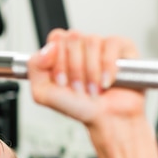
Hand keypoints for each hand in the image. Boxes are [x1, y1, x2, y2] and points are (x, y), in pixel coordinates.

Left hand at [27, 29, 144, 126]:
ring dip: (90, 72)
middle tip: (78, 87)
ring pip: (91, 41)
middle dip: (74, 69)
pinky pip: (112, 44)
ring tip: (93, 88)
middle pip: (73, 38)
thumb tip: (48, 49)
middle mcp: (80, 45)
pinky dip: (108, 67)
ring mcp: (101, 44)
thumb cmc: (78, 106)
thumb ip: (34, 68)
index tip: (62, 81)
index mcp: (61, 51)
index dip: (58, 61)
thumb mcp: (43, 93)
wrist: (105, 119)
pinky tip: (107, 82)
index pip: (56, 38)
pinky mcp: (123, 48)